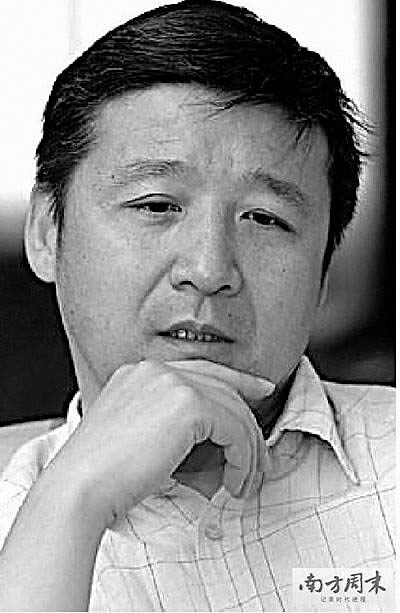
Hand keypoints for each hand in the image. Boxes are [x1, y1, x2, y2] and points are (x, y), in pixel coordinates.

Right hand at [51, 360, 274, 527]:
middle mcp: (156, 370)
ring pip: (233, 410)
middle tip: (258, 461)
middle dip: (248, 426)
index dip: (238, 381)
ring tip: (244, 483)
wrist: (80, 487)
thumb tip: (218, 440)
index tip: (262, 391)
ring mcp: (172, 382)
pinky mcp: (188, 404)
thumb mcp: (137, 436)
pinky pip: (235, 429)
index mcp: (140, 373)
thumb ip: (171, 424)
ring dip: (248, 450)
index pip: (201, 370)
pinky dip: (243, 458)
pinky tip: (234, 482)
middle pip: (223, 389)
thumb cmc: (103, 475)